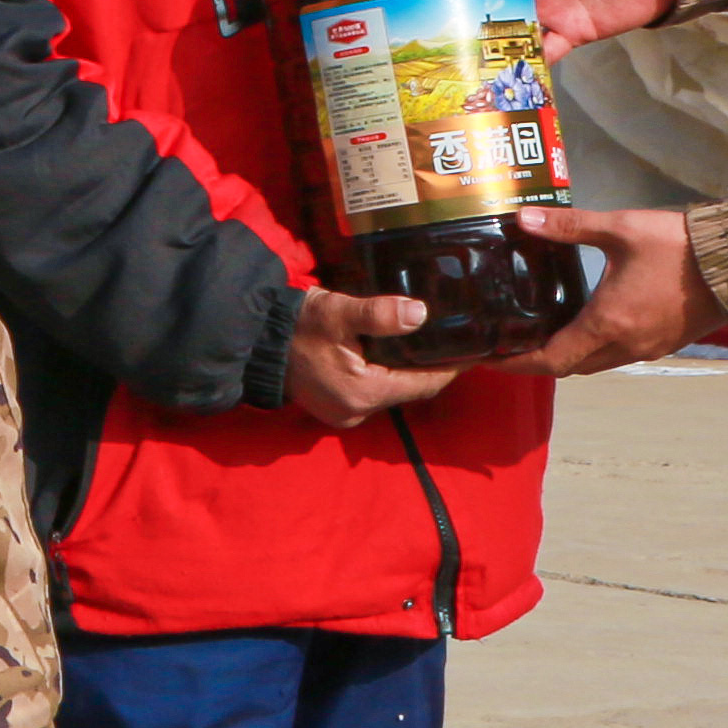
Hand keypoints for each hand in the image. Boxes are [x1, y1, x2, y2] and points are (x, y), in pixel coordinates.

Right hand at [278, 288, 455, 427]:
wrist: (255, 339)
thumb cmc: (297, 324)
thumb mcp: (338, 312)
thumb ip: (380, 314)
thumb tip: (421, 314)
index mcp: (363, 393)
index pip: (423, 384)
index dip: (449, 368)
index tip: (472, 350)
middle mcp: (357, 412)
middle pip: (410, 391)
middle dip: (430, 369)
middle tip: (452, 342)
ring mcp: (344, 415)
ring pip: (392, 394)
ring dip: (408, 373)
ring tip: (426, 346)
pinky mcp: (335, 410)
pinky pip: (374, 396)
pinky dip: (388, 378)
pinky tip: (393, 357)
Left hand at [506, 205, 699, 372]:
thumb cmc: (679, 246)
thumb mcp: (619, 229)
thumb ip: (567, 226)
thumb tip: (523, 218)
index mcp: (608, 323)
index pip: (551, 360)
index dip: (517, 363)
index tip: (490, 358)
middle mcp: (626, 345)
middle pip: (571, 368)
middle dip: (538, 361)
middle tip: (510, 343)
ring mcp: (648, 348)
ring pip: (597, 364)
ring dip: (569, 356)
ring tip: (543, 333)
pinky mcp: (665, 344)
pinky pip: (619, 356)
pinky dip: (596, 349)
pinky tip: (588, 324)